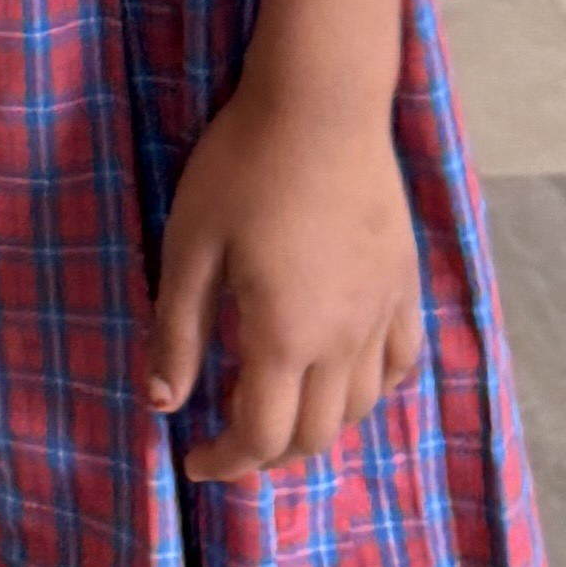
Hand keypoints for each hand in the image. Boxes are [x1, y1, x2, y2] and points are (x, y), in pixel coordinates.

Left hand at [146, 77, 424, 483]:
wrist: (320, 104)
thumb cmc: (242, 167)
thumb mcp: (190, 247)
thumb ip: (178, 331)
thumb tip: (162, 404)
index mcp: (284, 337)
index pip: (261, 436)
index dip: (226, 462)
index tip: (194, 461)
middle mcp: (343, 340)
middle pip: (316, 434)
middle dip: (269, 454)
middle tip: (231, 442)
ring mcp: (381, 313)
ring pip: (362, 406)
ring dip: (319, 426)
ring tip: (281, 411)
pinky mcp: (403, 283)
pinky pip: (400, 361)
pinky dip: (373, 388)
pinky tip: (346, 376)